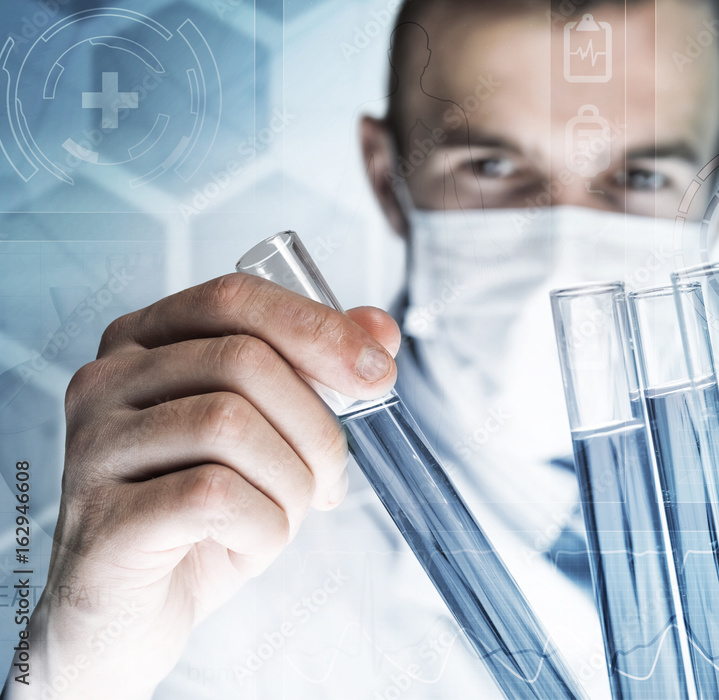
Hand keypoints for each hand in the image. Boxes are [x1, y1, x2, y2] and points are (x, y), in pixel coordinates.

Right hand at [6, 274, 398, 698]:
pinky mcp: (103, 518)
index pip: (235, 298)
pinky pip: (214, 496)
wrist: (130, 617)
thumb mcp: (269, 437)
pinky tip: (247, 544)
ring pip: (231, 424)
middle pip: (245, 360)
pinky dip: (262, 528)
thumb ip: (316, 373)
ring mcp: (94, 448)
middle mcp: (105, 381)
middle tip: (330, 480)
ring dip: (291, 483)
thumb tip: (381, 327)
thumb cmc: (200, 516)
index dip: (318, 328)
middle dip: (317, 426)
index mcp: (144, 343)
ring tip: (281, 516)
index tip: (378, 374)